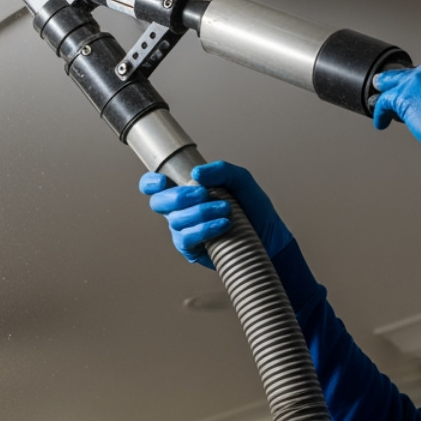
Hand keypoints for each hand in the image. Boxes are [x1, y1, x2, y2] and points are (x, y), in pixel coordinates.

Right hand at [139, 160, 291, 267]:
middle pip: (158, 203)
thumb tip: (196, 174)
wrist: (269, 235)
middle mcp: (179, 211)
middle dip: (178, 197)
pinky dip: (205, 229)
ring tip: (226, 210)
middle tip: (204, 193)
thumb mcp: (241, 180)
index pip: (154, 186)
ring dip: (200, 212)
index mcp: (185, 191)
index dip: (151, 183)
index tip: (163, 181)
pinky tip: (223, 225)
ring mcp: (183, 230)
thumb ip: (220, 170)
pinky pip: (187, 238)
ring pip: (175, 221)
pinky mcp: (192, 249)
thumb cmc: (252, 207)